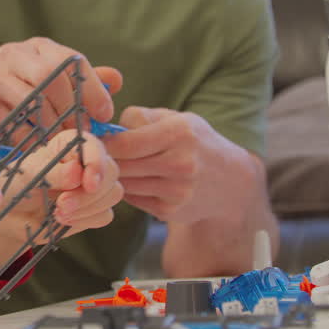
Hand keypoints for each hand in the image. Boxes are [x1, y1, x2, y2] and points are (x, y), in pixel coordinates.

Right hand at [0, 37, 121, 145]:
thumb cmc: (4, 96)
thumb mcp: (41, 82)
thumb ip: (77, 82)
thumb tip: (116, 80)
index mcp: (36, 47)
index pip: (71, 60)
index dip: (92, 89)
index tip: (104, 115)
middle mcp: (14, 55)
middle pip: (52, 76)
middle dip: (71, 109)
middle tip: (81, 134)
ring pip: (33, 100)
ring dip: (52, 127)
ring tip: (62, 144)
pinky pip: (13, 126)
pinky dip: (30, 141)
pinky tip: (38, 151)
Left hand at [0, 131, 121, 269]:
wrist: (11, 217)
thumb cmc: (17, 187)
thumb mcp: (28, 177)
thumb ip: (52, 174)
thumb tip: (77, 172)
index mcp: (70, 144)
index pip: (94, 146)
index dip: (96, 163)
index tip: (89, 184)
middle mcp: (86, 162)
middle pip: (111, 172)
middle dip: (89, 193)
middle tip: (61, 204)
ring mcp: (93, 186)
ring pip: (113, 193)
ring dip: (86, 208)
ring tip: (57, 213)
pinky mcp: (95, 209)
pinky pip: (105, 215)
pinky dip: (86, 220)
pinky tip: (64, 220)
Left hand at [108, 107, 264, 226]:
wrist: (230, 181)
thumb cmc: (195, 142)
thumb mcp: (177, 119)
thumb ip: (142, 117)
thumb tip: (107, 128)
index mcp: (180, 134)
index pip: (126, 143)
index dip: (105, 142)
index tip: (98, 139)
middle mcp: (180, 164)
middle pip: (122, 165)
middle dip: (107, 160)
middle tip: (100, 154)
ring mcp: (176, 191)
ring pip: (124, 184)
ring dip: (117, 176)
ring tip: (121, 165)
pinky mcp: (169, 211)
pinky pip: (133, 199)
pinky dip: (130, 189)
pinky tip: (139, 180)